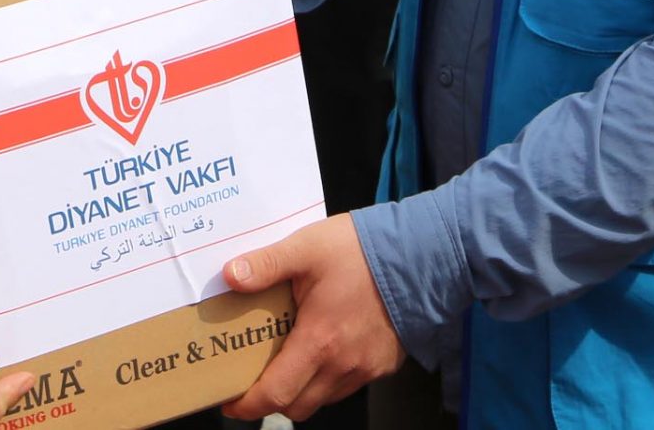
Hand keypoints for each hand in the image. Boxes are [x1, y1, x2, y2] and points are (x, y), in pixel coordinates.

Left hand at [220, 215, 402, 420]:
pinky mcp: (384, 364)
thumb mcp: (306, 247)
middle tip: (254, 378)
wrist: (422, 254)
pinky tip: (323, 348)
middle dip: (271, 399)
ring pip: (323, 398)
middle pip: (297, 406)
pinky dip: (329, 378)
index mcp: (319, 341)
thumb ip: (266, 264)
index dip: (248, 405)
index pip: (275, 393)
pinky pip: (348, 385)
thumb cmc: (363, 251)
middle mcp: (343, 364)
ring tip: (288, 359)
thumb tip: (231, 275)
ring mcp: (366, 368)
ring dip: (301, 388)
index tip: (231, 401)